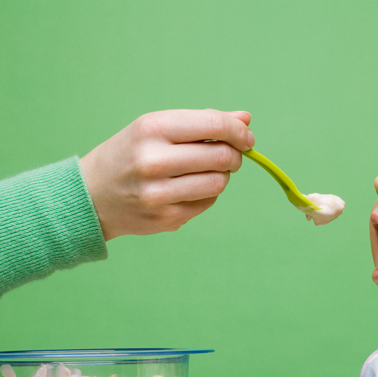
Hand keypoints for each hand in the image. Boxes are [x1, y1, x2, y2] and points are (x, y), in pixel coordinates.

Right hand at [80, 109, 254, 240]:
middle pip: (222, 157)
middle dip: (234, 156)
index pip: (214, 125)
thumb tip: (246, 120)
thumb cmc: (131, 154)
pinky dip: (207, 194)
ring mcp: (159, 193)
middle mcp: (153, 160)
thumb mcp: (158, 128)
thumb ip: (204, 122)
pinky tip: (189, 188)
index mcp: (152, 129)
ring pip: (219, 182)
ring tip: (206, 171)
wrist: (91, 195)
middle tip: (229, 156)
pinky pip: (208, 202)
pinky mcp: (166, 217)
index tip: (247, 138)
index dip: (239, 132)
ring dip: (222, 176)